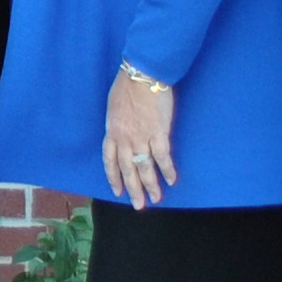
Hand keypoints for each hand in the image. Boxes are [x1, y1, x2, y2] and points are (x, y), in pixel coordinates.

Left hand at [103, 67, 178, 206]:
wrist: (142, 76)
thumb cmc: (127, 87)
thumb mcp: (114, 108)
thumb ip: (118, 124)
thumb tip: (122, 133)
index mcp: (112, 132)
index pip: (109, 160)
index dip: (113, 177)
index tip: (116, 191)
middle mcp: (124, 138)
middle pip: (127, 170)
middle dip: (133, 189)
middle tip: (138, 206)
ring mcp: (141, 137)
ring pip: (145, 168)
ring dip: (151, 186)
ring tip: (156, 199)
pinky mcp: (159, 133)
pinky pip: (163, 157)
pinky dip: (167, 170)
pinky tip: (172, 180)